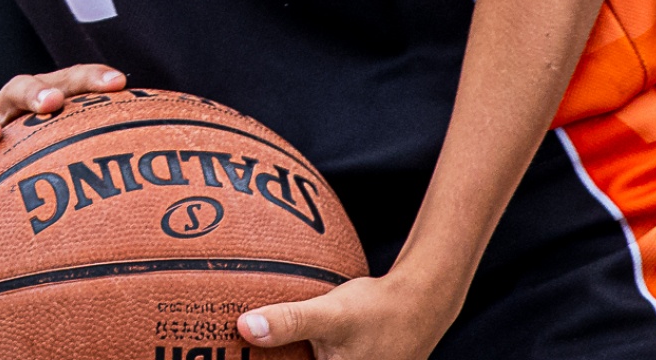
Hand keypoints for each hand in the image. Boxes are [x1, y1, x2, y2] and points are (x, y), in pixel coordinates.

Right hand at [0, 64, 125, 206]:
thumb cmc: (29, 151)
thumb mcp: (60, 146)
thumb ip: (97, 152)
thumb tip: (165, 184)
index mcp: (40, 100)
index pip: (68, 79)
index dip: (91, 78)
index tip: (120, 82)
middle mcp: (6, 108)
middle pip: (20, 90)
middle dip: (37, 94)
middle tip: (52, 105)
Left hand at [236, 271, 462, 359]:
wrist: (421, 301)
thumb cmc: (377, 310)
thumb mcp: (330, 314)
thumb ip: (289, 321)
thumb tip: (245, 326)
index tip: (234, 355)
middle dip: (271, 356)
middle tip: (240, 346)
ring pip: (304, 358)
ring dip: (287, 351)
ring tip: (257, 341)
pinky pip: (317, 355)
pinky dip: (300, 348)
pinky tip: (278, 335)